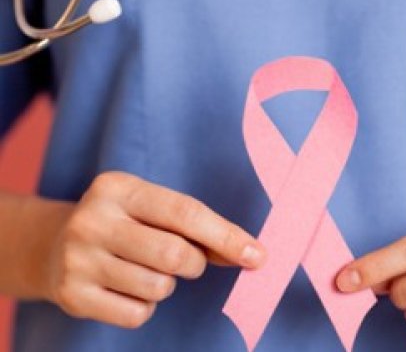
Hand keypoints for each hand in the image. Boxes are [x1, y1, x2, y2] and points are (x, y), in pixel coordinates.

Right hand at [43, 172, 264, 327]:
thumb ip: (197, 228)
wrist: (52, 245)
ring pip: (158, 288)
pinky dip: (145, 306)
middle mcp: (93, 220)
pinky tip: (126, 288)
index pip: (185, 213)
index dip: (226, 237)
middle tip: (187, 261)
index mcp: (118, 188)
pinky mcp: (72, 295)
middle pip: (174, 255)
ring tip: (145, 269)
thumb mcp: (152, 210)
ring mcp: (77, 259)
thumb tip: (250, 254)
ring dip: (166, 284)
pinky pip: (137, 314)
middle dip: (194, 264)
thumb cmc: (124, 224)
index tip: (257, 256)